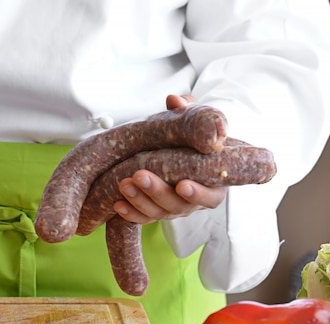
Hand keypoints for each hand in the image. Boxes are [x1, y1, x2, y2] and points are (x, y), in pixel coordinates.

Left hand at [112, 94, 227, 223]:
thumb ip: (187, 111)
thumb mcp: (192, 122)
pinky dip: (130, 213)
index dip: (199, 193)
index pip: (211, 196)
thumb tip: (175, 100)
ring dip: (140, 200)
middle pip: (179, 205)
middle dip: (158, 191)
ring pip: (158, 212)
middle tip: (140, 175)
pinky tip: (117, 203)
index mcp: (212, 182)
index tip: (182, 185)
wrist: (174, 151)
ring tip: (125, 184)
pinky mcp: (154, 212)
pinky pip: (142, 218)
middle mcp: (193, 200)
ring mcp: (173, 208)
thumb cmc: (189, 138)